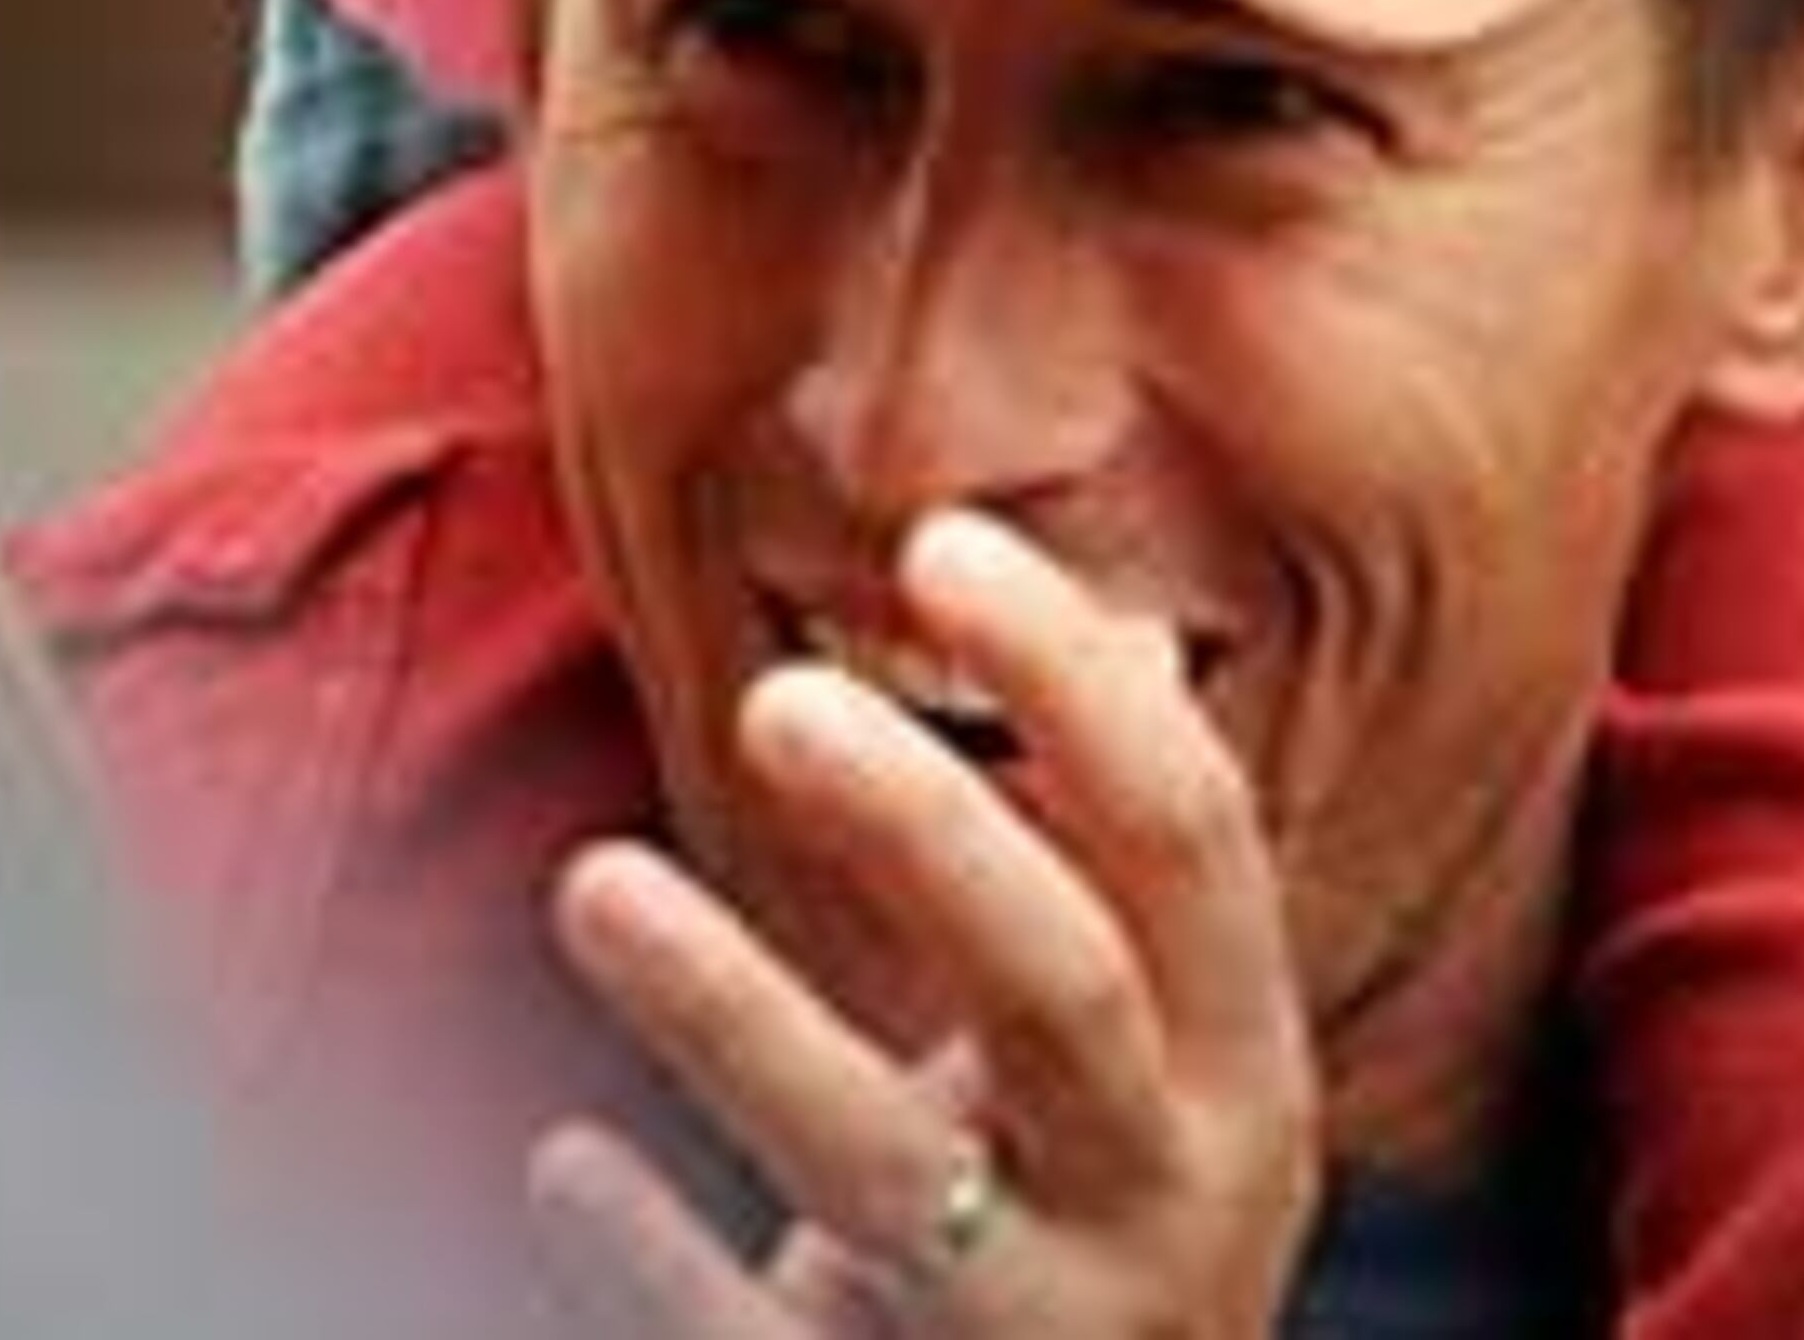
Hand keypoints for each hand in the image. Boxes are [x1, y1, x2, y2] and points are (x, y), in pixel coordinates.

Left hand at [529, 507, 1319, 1339]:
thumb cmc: (1086, 1225)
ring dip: (734, 1019)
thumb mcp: (1154, 1066)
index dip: (1072, 680)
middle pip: (1057, 988)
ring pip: (883, 1174)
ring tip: (589, 884)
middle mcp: (1169, 1202)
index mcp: (1240, 1069)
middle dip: (922, 833)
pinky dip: (657, 1262)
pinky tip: (563, 1163)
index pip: (1186, 832)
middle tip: (772, 700)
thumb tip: (1101, 608)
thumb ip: (1112, 883)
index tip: (938, 541)